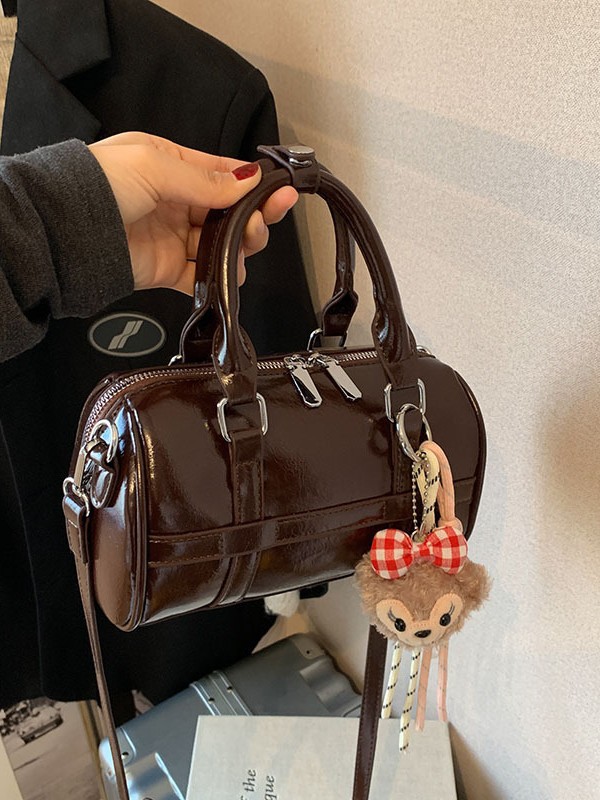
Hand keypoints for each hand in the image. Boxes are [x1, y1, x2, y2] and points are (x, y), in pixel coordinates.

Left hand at [89, 132, 297, 294]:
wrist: (64, 231)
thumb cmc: (100, 184)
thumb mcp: (156, 166)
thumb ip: (206, 179)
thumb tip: (249, 179)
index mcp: (171, 167)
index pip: (222, 175)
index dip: (252, 185)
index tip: (278, 192)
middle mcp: (176, 202)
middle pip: (229, 212)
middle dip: (254, 217)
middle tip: (264, 221)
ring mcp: (174, 237)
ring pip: (223, 245)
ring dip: (241, 246)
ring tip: (245, 244)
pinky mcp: (168, 270)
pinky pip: (203, 275)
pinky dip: (220, 277)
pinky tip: (230, 273)